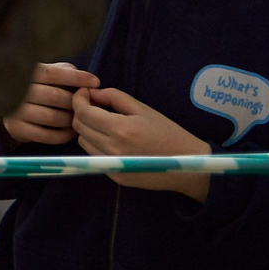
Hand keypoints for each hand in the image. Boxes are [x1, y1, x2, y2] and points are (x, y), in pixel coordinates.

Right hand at [2, 61, 99, 145]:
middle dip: (76, 103)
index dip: (75, 77)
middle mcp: (18, 91)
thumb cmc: (36, 88)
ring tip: (79, 120)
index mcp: (26, 74)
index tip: (95, 82)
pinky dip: (63, 135)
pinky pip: (47, 136)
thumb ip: (63, 71)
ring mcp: (16, 111)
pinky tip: (70, 132)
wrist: (8, 108)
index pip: (53, 73)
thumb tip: (87, 79)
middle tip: (87, 107)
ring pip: (53, 117)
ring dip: (71, 120)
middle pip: (55, 96)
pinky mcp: (17, 129)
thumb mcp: (45, 74)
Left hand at [73, 86, 212, 199]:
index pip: (83, 112)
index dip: (78, 99)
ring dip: (87, 129)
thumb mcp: (143, 109)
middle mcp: (112, 149)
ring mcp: (112, 165)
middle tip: (94, 105)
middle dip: (81, 112)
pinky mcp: (115, 177)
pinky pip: (94, 156)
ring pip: (83, 142)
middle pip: (79, 127)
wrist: (189, 165)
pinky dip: (95, 144)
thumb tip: (91, 93)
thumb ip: (114, 97)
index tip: (84, 92)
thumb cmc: (168, 133)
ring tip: (104, 123)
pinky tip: (111, 139)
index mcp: (120, 129)